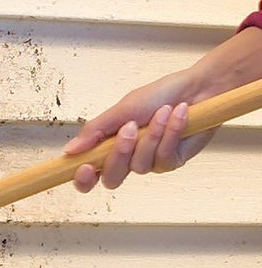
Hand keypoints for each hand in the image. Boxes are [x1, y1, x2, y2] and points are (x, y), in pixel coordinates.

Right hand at [62, 71, 216, 192]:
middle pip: (112, 178)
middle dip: (120, 154)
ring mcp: (150, 162)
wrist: (197, 88)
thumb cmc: (160, 94)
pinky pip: (163, 158)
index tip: (84, 167)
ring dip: (151, 136)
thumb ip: (95, 131)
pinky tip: (177, 115)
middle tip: (129, 130)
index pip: (89, 175)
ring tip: (162, 112)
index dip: (84, 179)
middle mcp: (128, 159)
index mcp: (109, 147)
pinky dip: (170, 133)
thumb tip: (70, 150)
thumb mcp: (121, 109)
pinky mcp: (172, 161)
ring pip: (139, 166)